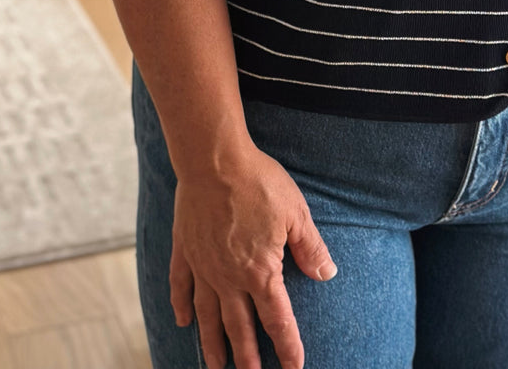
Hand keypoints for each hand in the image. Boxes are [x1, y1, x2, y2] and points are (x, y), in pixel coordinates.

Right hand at [168, 144, 337, 368]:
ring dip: (212, 344)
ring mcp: (203, 265)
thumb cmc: (258, 182)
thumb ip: (310, 247)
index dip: (287, 347)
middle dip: (247, 357)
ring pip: (207, 315)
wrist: (214, 159)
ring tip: (215, 367)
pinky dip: (180, 305)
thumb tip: (327, 274)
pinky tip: (182, 321)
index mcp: (260, 271)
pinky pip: (180, 285)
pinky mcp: (184, 249)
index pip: (277, 319)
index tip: (294, 368)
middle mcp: (229, 277)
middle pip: (239, 327)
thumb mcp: (296, 213)